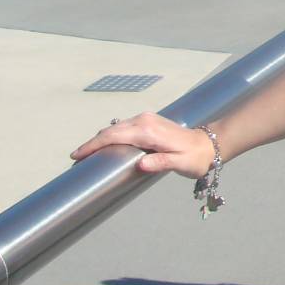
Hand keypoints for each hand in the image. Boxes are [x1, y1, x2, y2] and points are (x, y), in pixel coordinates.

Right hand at [71, 113, 215, 179]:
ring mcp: (146, 119)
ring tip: (86, 154)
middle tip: (76, 158)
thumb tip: (141, 165)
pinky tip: (105, 146)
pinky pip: (123, 128)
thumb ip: (161, 163)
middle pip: (110, 130)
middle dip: (92, 143)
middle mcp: (144, 121)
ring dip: (100, 138)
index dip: (93, 144)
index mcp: (148, 131)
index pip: (113, 135)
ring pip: (116, 127)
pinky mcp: (148, 122)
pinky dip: (111, 136)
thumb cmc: (194, 157)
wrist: (208, 144)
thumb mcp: (179, 163)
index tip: (77, 155)